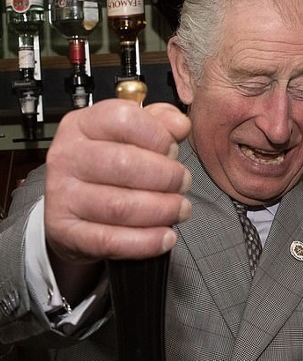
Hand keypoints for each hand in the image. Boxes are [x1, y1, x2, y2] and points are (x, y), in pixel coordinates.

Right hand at [42, 99, 191, 268]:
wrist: (74, 214)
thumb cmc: (112, 170)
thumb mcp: (134, 138)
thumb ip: (161, 124)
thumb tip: (180, 125)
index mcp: (82, 125)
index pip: (124, 119)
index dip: (160, 137)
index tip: (172, 151)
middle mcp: (66, 156)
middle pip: (124, 164)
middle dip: (167, 177)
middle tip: (183, 184)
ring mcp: (61, 195)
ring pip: (120, 206)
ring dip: (162, 210)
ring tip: (179, 210)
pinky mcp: (65, 231)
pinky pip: (111, 240)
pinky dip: (146, 241)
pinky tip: (166, 236)